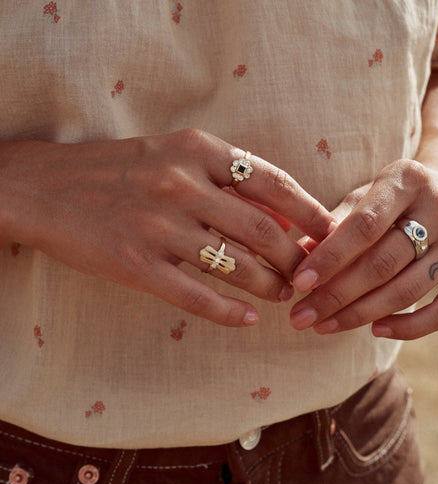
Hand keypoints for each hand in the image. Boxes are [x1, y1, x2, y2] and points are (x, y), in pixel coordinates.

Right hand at [0, 129, 333, 325]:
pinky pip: (196, 296)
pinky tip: (248, 319)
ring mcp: (157, 226)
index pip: (272, 182)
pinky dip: (230, 312)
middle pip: (264, 230)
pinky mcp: (136, 264)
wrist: (45, 187)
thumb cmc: (120, 170)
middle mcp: (181, 185)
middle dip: (296, 258)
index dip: (310, 211)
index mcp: (196, 151)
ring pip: (236, 266)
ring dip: (269, 286)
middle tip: (309, 275)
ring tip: (282, 295)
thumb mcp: (174, 155)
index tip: (331, 232)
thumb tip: (283, 215)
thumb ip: (228, 179)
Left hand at [289, 158, 437, 338]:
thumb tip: (298, 257)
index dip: (330, 257)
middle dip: (336, 295)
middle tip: (301, 316)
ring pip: (407, 290)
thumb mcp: (369, 193)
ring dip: (360, 314)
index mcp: (409, 179)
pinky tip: (376, 331)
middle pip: (383, 263)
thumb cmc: (400, 195)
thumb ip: (335, 222)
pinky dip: (410, 328)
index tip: (299, 282)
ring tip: (324, 326)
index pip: (364, 225)